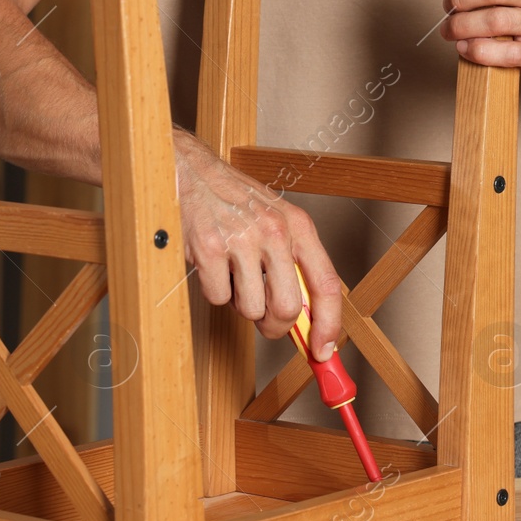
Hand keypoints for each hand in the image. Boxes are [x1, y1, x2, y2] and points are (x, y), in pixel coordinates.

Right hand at [172, 131, 341, 359]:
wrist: (191, 169)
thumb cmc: (235, 199)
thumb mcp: (277, 221)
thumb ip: (295, 265)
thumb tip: (307, 319)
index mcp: (299, 226)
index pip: (327, 285)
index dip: (329, 325)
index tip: (324, 350)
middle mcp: (275, 231)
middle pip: (288, 308)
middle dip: (274, 325)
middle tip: (263, 317)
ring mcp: (242, 239)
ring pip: (250, 309)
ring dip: (239, 303)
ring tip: (233, 274)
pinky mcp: (209, 248)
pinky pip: (217, 298)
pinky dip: (214, 290)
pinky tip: (212, 265)